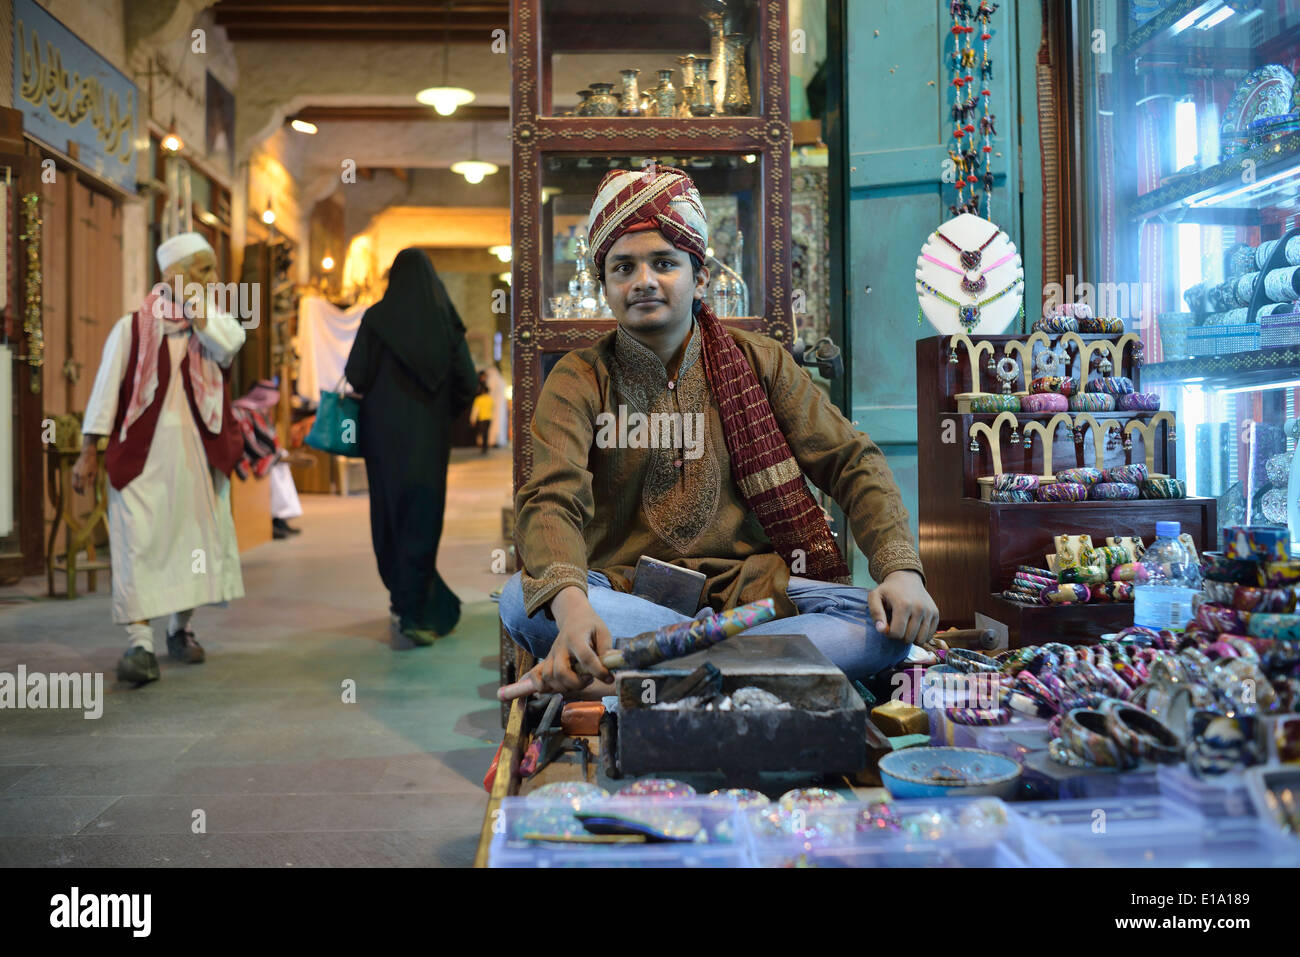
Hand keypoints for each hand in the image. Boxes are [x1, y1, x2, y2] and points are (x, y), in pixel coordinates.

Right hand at [71, 446, 97, 494]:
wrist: (87, 455)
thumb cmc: (93, 464)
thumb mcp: (94, 472)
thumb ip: (91, 480)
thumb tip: (88, 487)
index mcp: (83, 474)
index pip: (81, 486)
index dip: (82, 491)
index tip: (84, 495)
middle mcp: (77, 473)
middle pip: (75, 485)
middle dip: (78, 491)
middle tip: (81, 494)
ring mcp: (74, 471)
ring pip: (73, 482)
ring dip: (75, 488)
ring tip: (79, 491)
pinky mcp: (73, 470)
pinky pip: (73, 478)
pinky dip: (75, 483)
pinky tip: (79, 485)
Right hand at [498, 587, 613, 701]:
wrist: (573, 617)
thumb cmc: (590, 626)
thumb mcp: (603, 631)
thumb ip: (606, 649)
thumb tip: (611, 667)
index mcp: (576, 638)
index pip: (585, 657)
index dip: (598, 671)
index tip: (609, 677)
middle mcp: (560, 648)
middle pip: (561, 672)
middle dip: (577, 683)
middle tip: (590, 679)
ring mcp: (551, 655)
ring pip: (549, 677)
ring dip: (565, 686)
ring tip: (579, 681)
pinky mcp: (546, 662)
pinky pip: (536, 678)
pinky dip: (544, 687)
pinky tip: (559, 687)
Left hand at [868, 569, 940, 645]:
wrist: (906, 578)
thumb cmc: (888, 590)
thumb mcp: (875, 596)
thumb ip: (875, 613)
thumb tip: (881, 629)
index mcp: (903, 605)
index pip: (896, 633)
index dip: (888, 633)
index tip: (887, 625)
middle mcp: (919, 608)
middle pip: (908, 638)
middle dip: (899, 636)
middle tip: (896, 625)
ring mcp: (929, 611)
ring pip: (920, 640)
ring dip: (911, 638)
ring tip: (905, 627)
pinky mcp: (936, 614)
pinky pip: (929, 636)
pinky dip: (920, 635)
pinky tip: (914, 626)